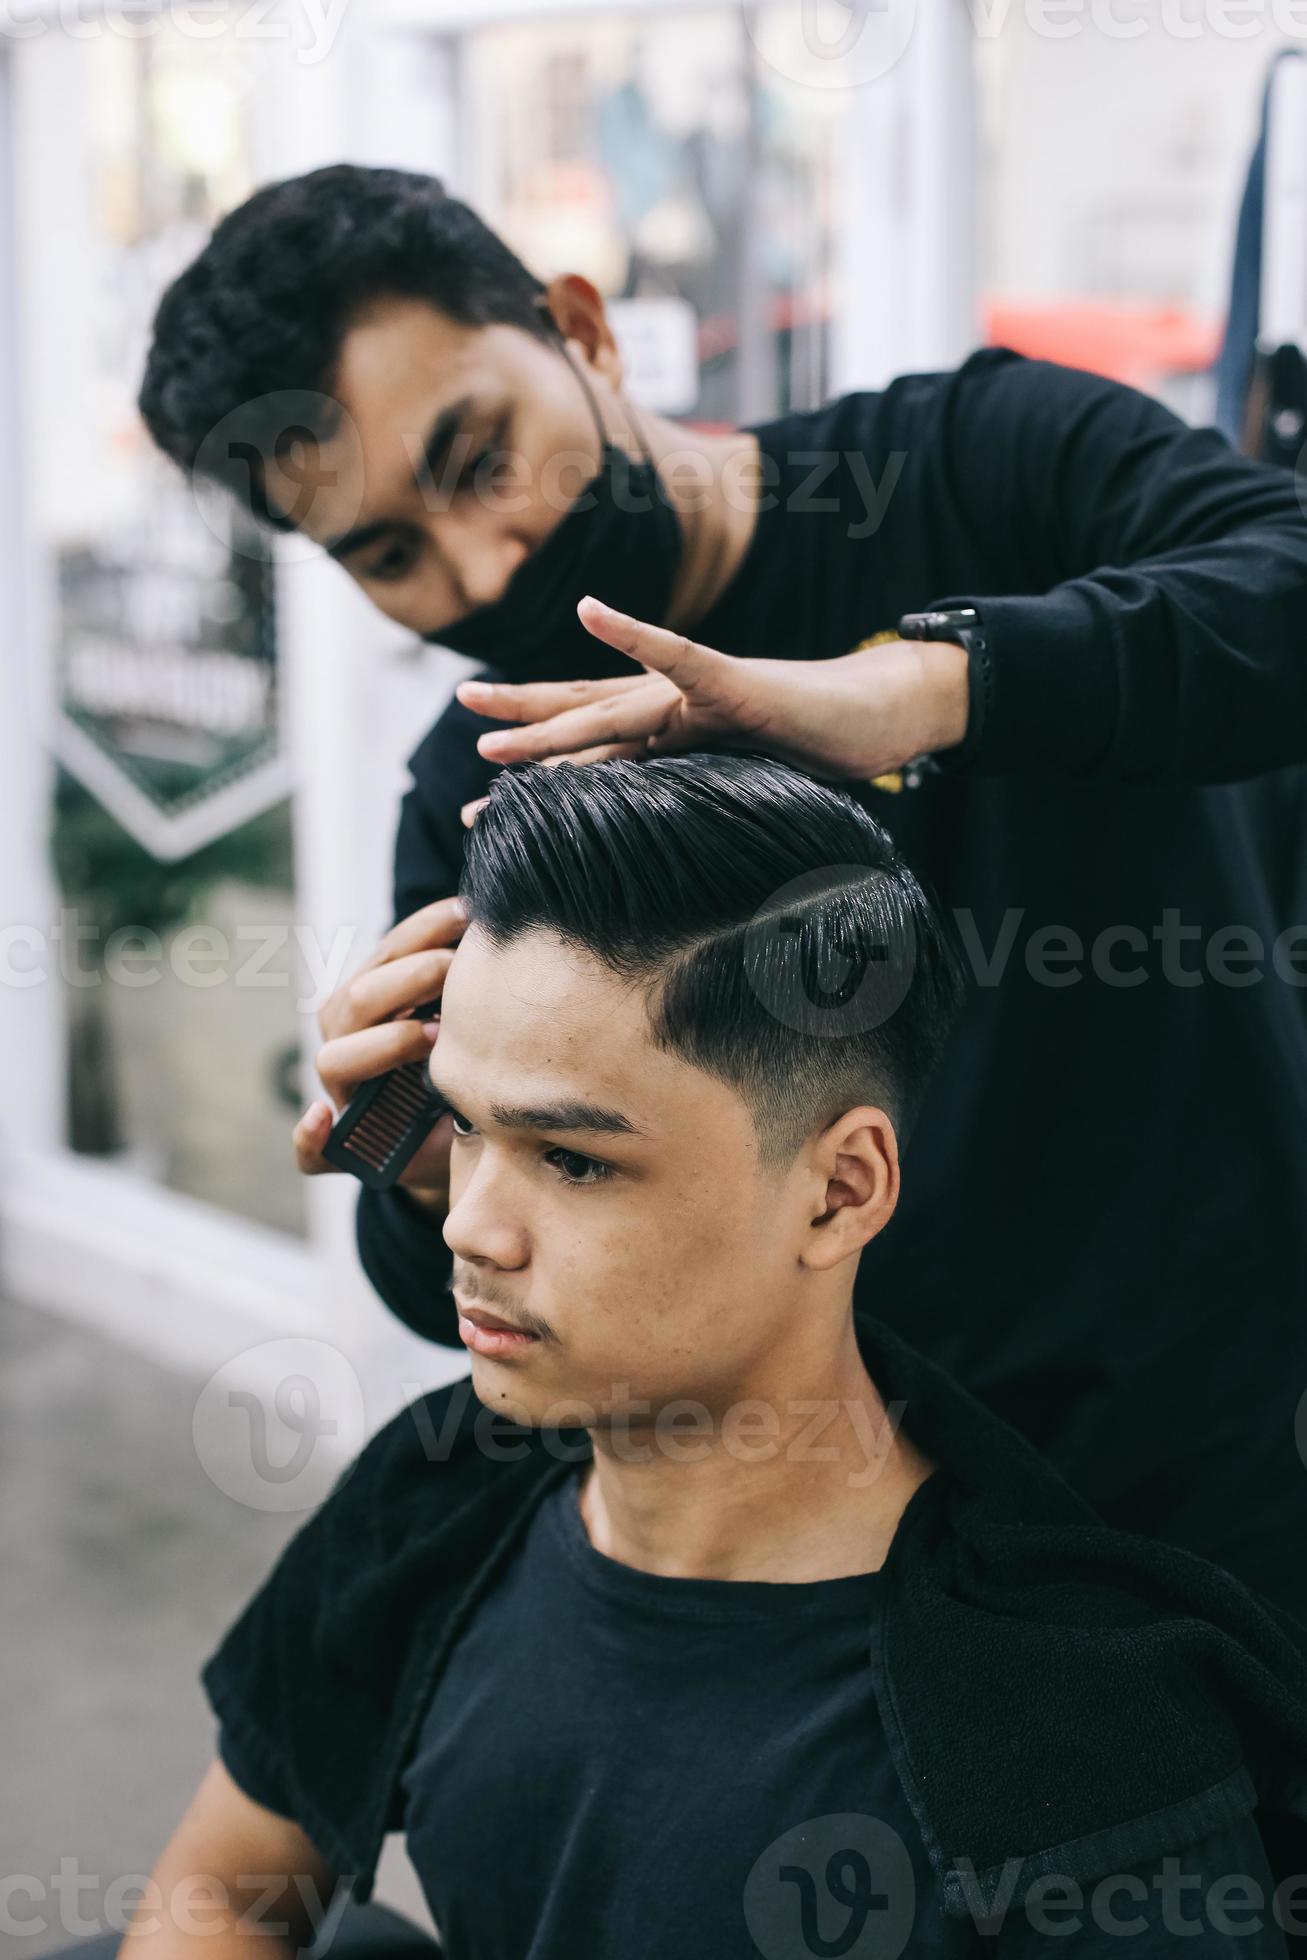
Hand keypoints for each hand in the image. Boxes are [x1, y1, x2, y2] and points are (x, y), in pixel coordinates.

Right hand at [293, 895, 467, 1210]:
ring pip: (335, 1059)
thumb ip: (470, 978)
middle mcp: (348, 1039)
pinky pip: (310, 1149)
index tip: (468, 913)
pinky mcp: (344, 1149)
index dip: (423, 929)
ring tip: (436, 1036)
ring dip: (386, 1043)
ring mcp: (342, 1093)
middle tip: (461, 970)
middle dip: (412, 977)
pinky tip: (321, 1119)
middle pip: (358, 999)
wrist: (464, 1144)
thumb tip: (494, 922)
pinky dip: (308, 1136)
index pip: (386, 953)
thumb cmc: (467, 1071)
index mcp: (373, 1000)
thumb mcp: (469, 1023)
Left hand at [454, 597, 969, 824]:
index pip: (590, 744)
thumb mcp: (741, 790)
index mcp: (671, 732)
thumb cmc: (816, 755)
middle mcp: (672, 706)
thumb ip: (699, 813)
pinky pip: (678, 657)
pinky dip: (634, 636)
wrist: (878, 717)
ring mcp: (698, 693)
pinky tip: (591, 611)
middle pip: (580, 711)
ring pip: (607, 704)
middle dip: (517, 721)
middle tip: (462, 725)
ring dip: (545, 714)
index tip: (479, 794)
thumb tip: (668, 870)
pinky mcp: (735, 683)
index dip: (535, 761)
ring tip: (485, 717)